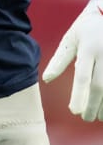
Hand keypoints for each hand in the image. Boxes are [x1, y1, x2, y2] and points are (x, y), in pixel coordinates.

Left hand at [42, 0, 102, 121]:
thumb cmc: (86, 27)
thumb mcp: (71, 38)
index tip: (73, 110)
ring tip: (96, 116)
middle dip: (91, 105)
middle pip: (99, 86)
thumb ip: (59, 60)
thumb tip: (46, 79)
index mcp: (87, 47)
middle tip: (84, 117)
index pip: (82, 75)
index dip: (78, 95)